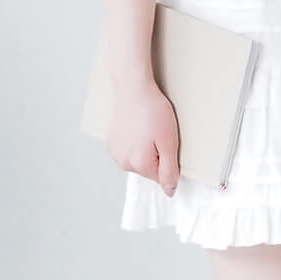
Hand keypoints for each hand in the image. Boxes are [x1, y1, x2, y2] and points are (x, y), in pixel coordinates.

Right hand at [106, 75, 180, 197]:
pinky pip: (129, 149)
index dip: (168, 159)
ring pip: (138, 159)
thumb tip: (169, 191)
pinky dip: (135, 141)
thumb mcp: (169, 141)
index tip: (165, 141)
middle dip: (157, 154)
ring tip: (147, 127)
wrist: (132, 88)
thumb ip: (169, 170)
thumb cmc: (152, 110)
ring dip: (145, 148)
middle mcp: (123, 162)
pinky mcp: (111, 142)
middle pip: (149, 168)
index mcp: (138, 164)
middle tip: (158, 132)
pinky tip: (138, 126)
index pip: (161, 177)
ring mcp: (115, 152)